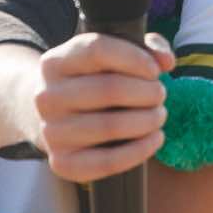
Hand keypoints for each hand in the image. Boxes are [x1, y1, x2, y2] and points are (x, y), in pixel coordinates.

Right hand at [31, 31, 175, 182]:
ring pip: (111, 126)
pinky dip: (140, 150)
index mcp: (54, 62)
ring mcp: (51, 132)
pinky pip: (108, 161)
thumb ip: (145, 49)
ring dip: (148, 120)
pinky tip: (155, 138)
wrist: (52, 119)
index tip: (155, 70)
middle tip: (160, 95)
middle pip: (109, 89)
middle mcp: (46, 97)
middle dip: (148, 92)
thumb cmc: (92, 82)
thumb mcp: (111, 57)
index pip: (97, 50)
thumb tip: (166, 61)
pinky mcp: (62, 163)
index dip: (135, 58)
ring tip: (158, 115)